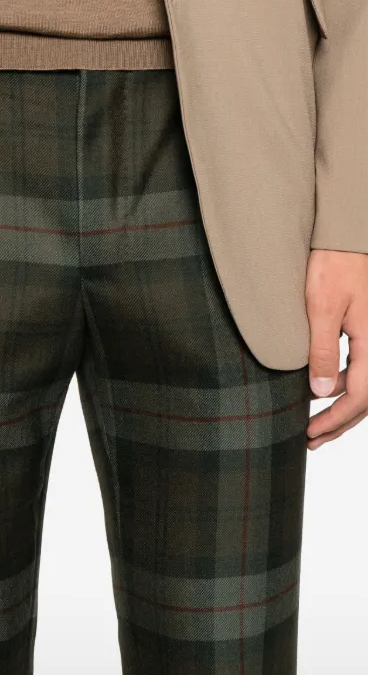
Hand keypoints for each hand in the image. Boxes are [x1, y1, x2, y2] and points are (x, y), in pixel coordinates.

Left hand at [305, 249, 367, 449]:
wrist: (346, 235)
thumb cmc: (333, 265)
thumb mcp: (322, 309)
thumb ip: (322, 351)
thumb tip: (320, 392)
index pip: (360, 396)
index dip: (336, 420)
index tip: (312, 434)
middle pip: (367, 397)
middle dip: (340, 422)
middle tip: (313, 440)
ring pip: (366, 383)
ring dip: (342, 405)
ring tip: (314, 421)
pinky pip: (362, 366)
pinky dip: (344, 382)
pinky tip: (324, 387)